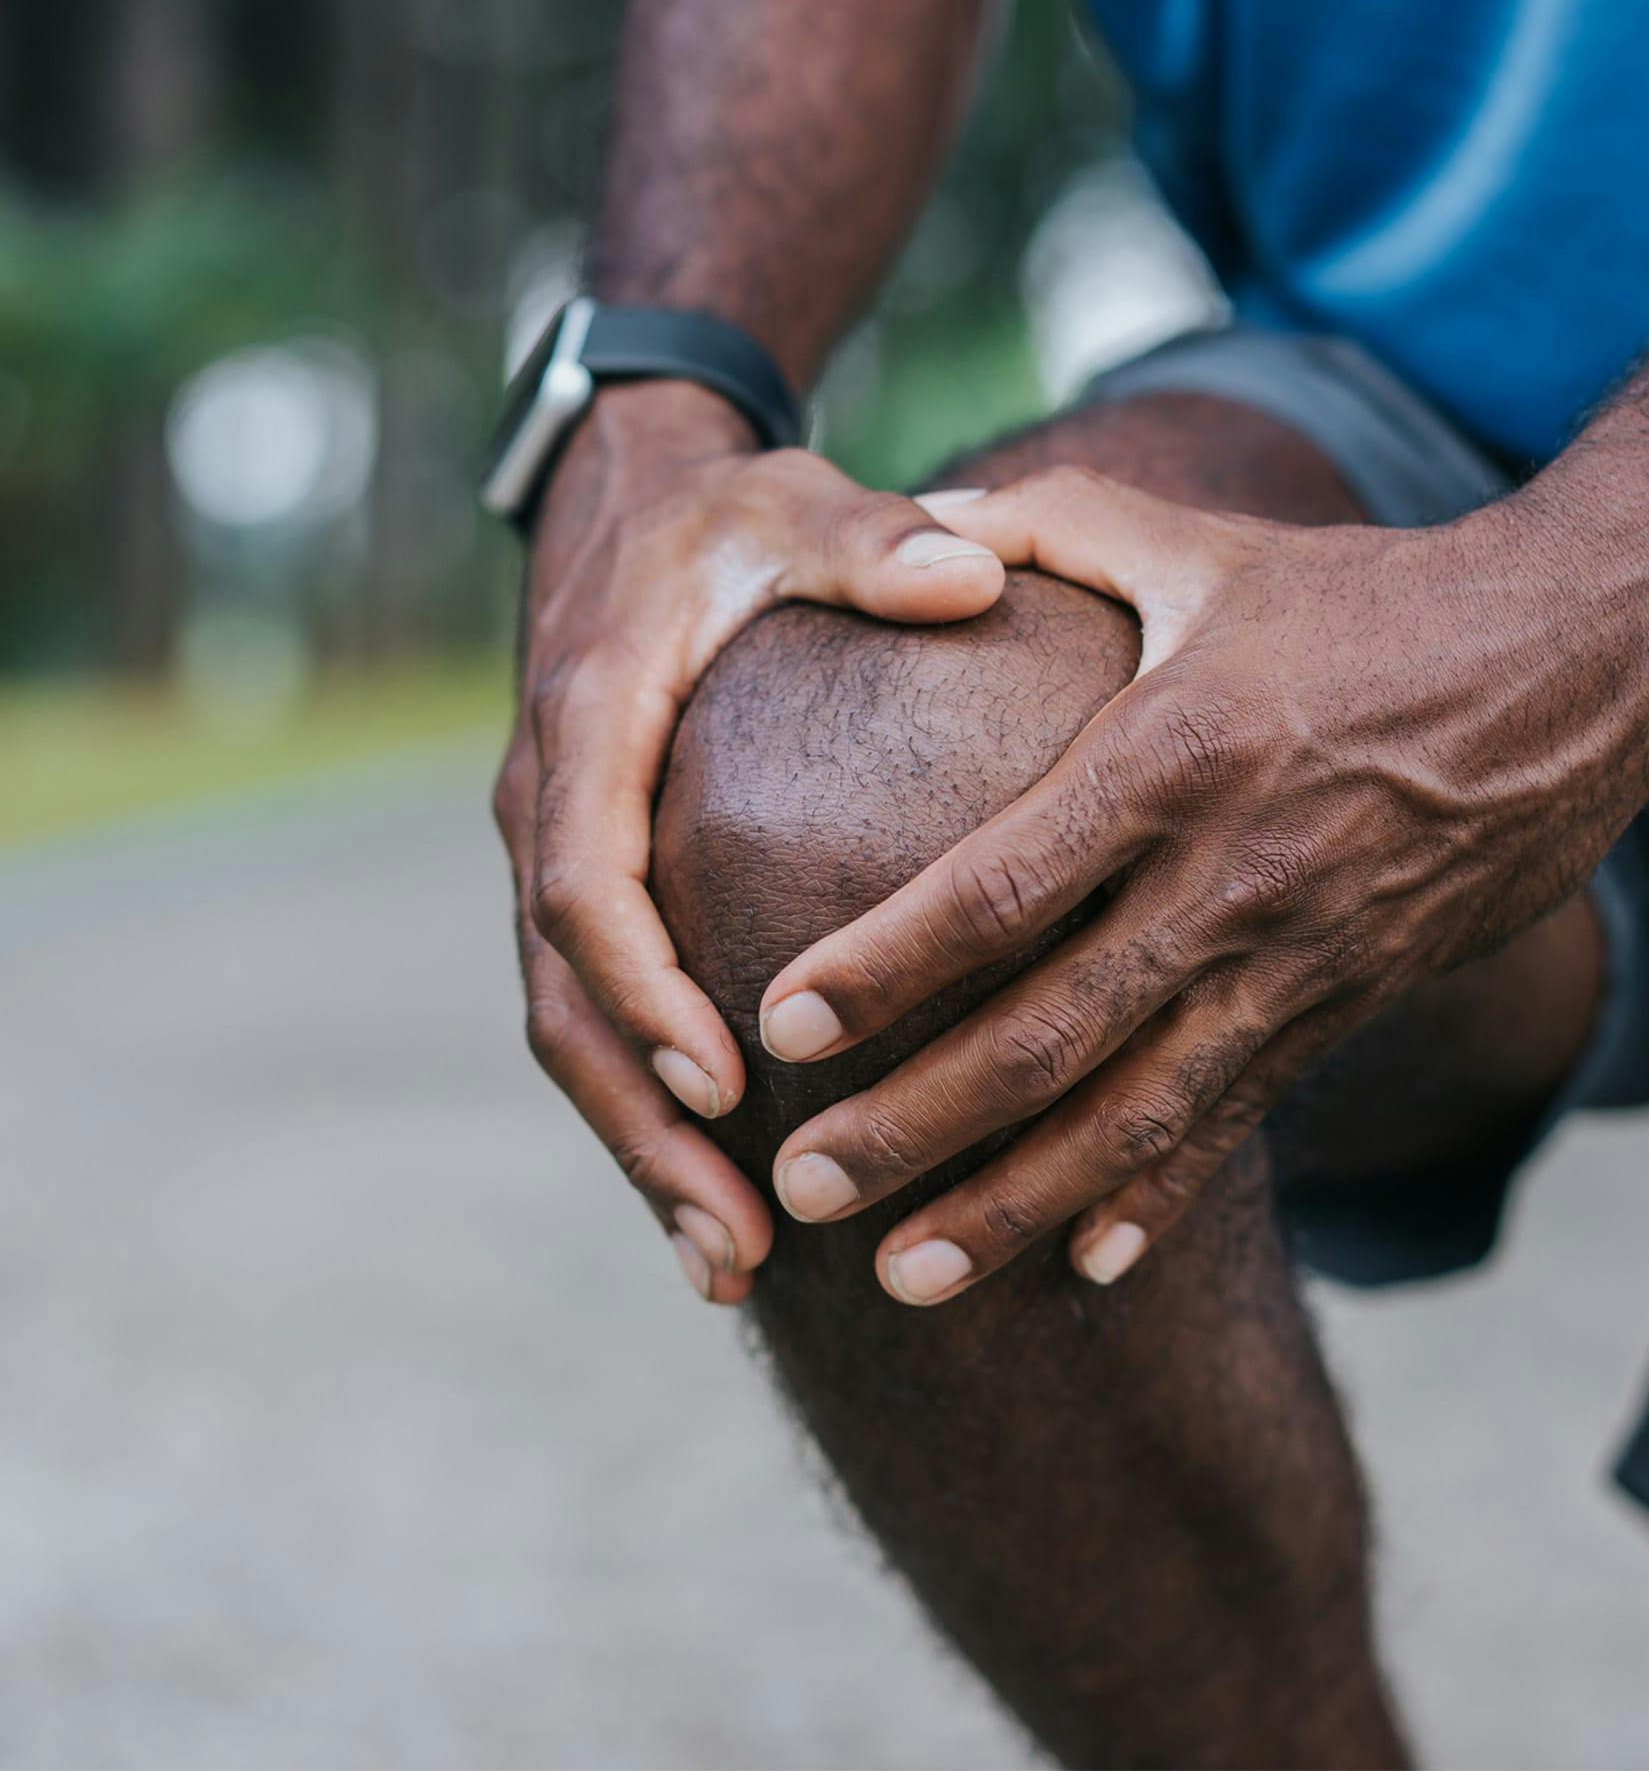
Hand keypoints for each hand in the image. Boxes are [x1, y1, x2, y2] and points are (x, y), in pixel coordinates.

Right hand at [493, 383, 1003, 1302]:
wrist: (632, 510)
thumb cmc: (727, 517)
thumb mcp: (795, 507)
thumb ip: (875, 543)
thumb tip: (973, 573)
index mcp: (590, 724)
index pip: (589, 878)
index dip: (643, 984)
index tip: (722, 1077)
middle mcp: (552, 806)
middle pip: (567, 999)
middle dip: (644, 1127)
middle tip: (738, 1244)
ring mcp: (561, 854)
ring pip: (573, 1032)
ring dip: (643, 1151)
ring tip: (731, 1263)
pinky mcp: (592, 887)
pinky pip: (602, 1018)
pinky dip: (650, 1111)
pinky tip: (721, 1200)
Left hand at [757, 466, 1641, 1303]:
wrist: (1578, 665)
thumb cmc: (1370, 597)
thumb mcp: (1203, 544)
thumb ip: (1053, 526)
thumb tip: (922, 521)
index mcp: (1174, 757)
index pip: (1000, 887)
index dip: (886, 963)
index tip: (782, 1023)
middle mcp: (1230, 881)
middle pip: (1046, 1035)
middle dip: (915, 1125)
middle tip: (804, 1184)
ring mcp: (1295, 961)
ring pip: (1134, 1116)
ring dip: (1012, 1207)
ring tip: (903, 1281)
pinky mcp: (1346, 1004)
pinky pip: (1239, 1122)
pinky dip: (1160, 1200)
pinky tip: (1085, 1267)